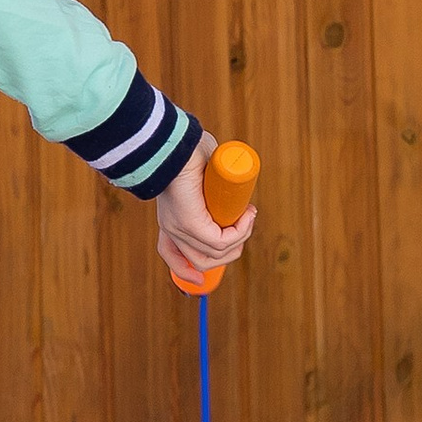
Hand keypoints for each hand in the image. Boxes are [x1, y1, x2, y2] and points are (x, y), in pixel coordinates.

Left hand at [155, 141, 255, 288]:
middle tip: (247, 219)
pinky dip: (239, 232)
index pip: (173, 255)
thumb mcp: (201, 169)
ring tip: (249, 215)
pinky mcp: (190, 224)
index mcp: (172, 220)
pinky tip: (248, 215)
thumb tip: (229, 171)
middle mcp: (173, 229)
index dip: (186, 271)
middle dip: (232, 248)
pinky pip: (221, 242)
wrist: (175, 142)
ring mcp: (180, 229)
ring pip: (216, 254)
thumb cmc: (188, 149)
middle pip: (202, 261)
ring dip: (240, 238)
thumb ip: (212, 177)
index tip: (201, 279)